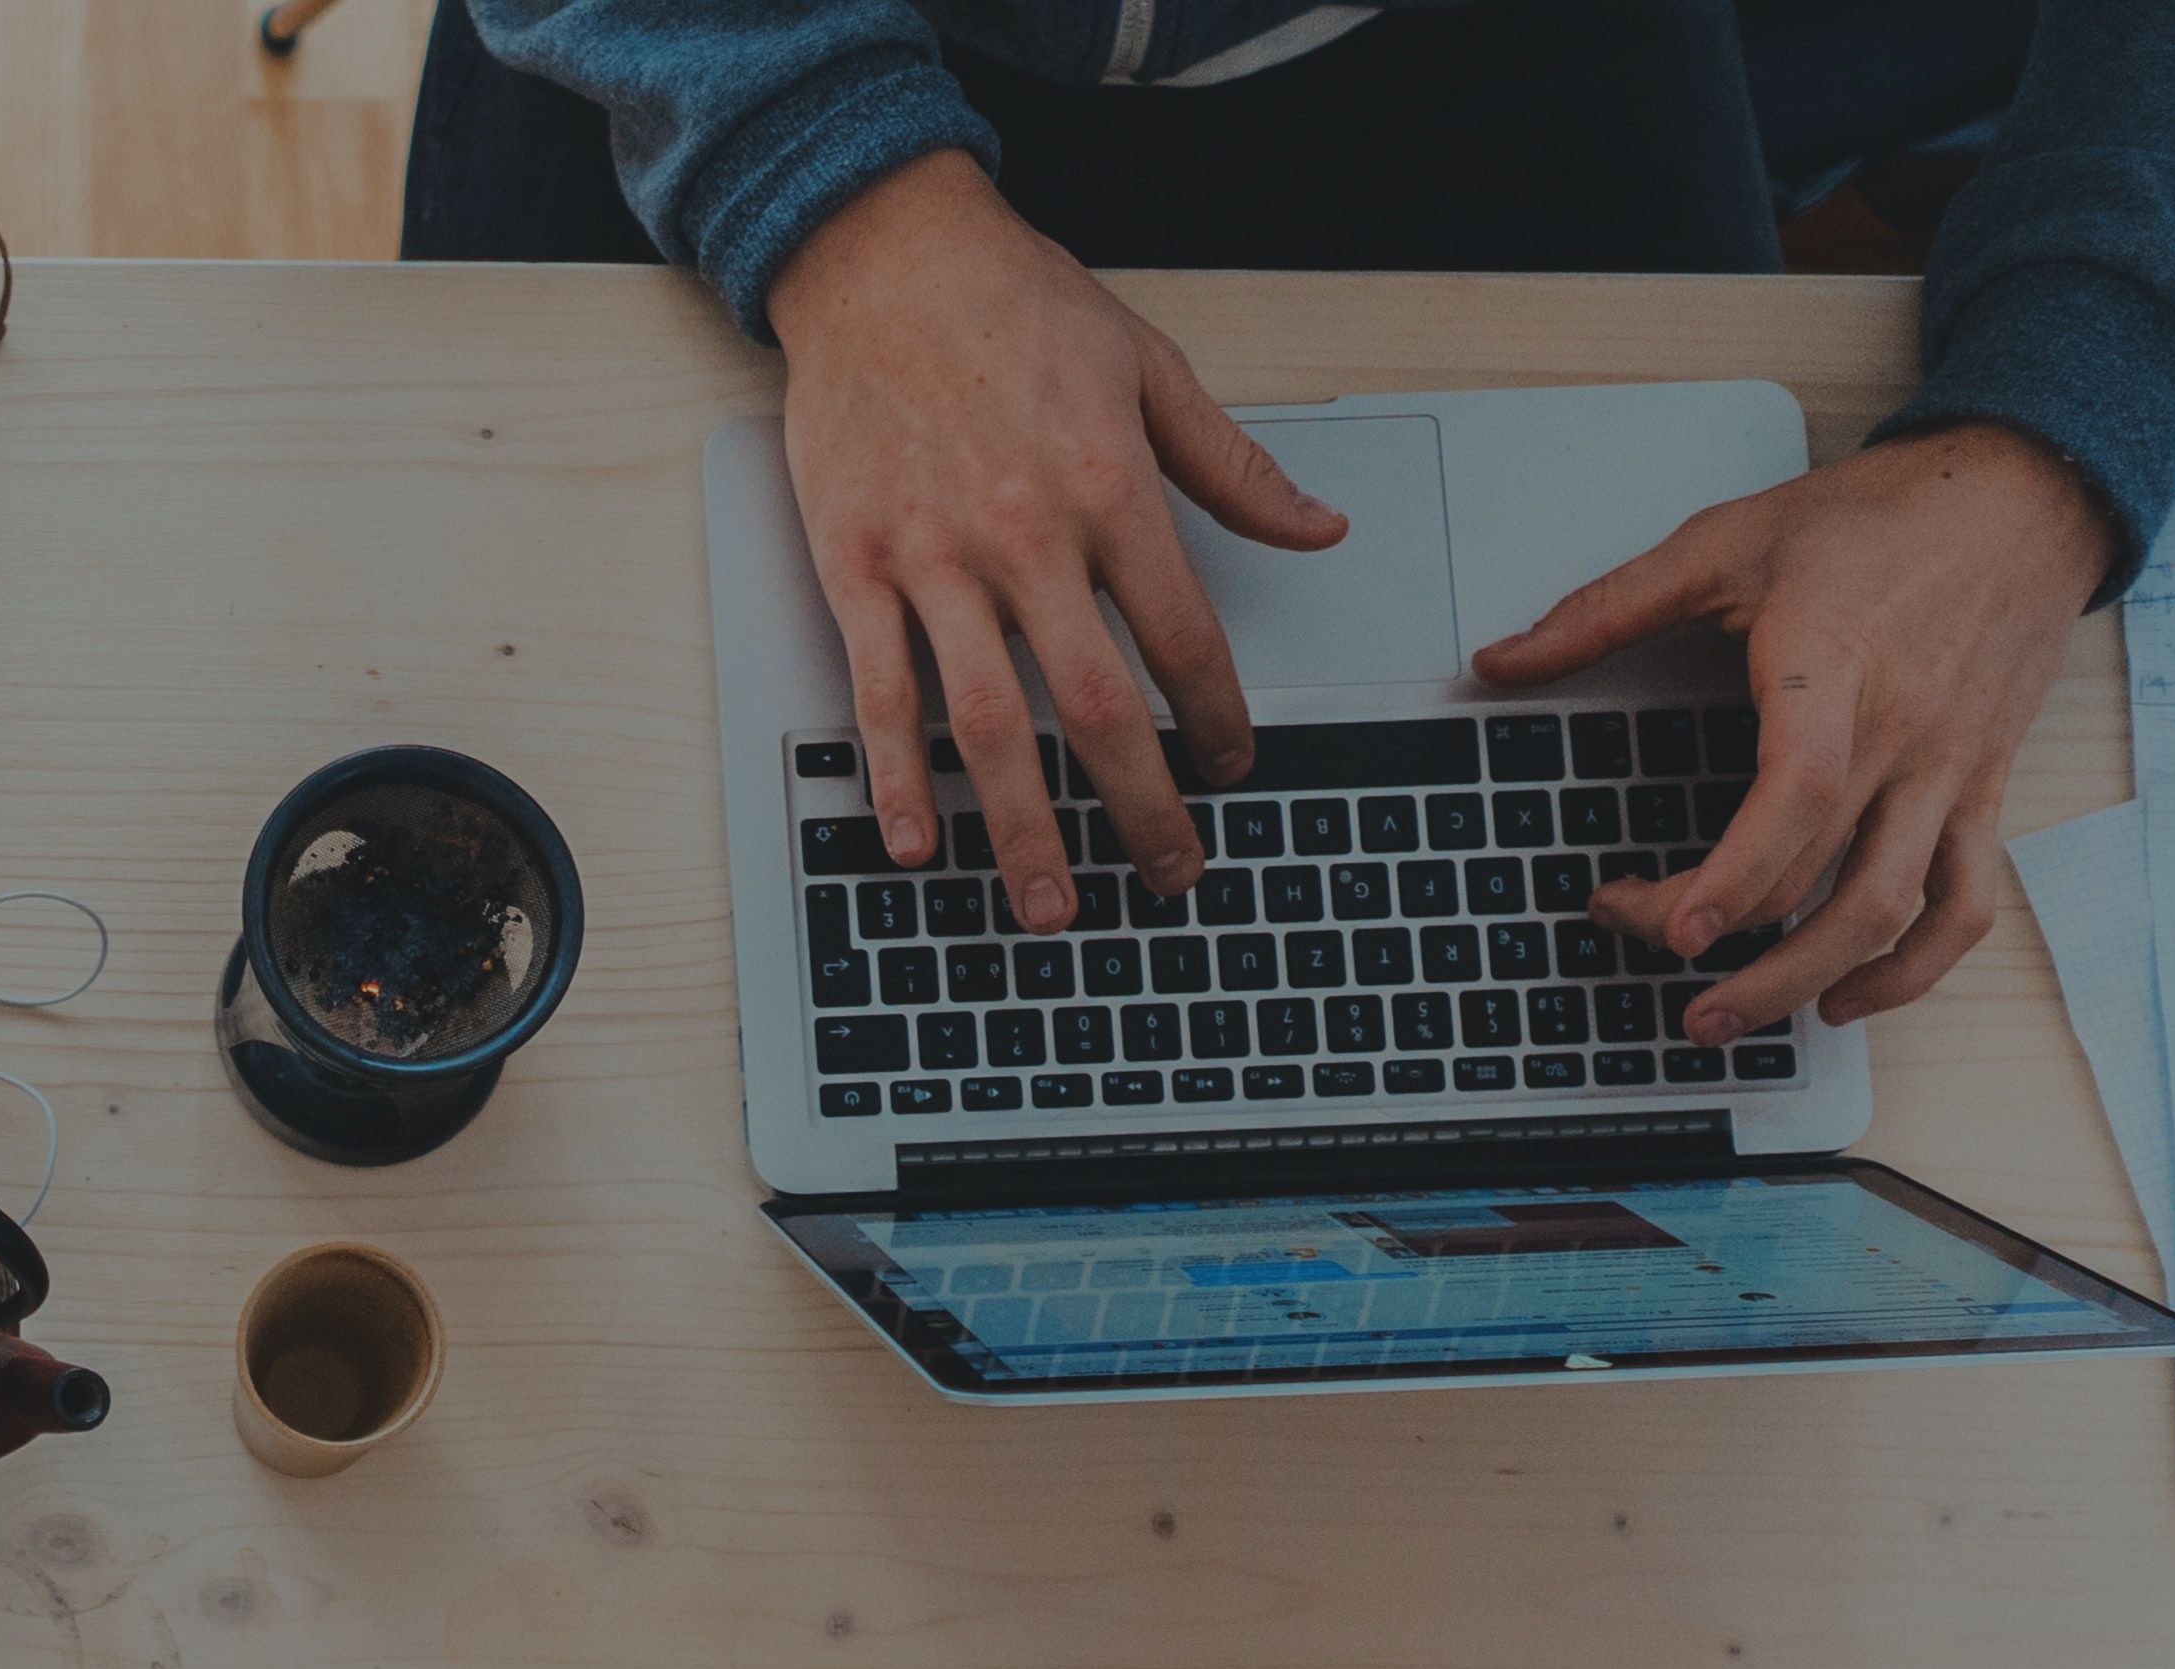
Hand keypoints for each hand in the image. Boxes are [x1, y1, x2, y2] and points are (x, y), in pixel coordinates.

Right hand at [766, 151, 1348, 933]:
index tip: (1233, 767)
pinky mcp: (855, 566)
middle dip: (1141, 806)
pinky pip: (880, 693)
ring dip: (1023, 827)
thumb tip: (1318, 531)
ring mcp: (932, 559)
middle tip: (1170, 872)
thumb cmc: (1015, 306)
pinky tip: (918, 843)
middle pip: (1098, 706)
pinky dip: (898, 777)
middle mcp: (1024, 536)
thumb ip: (1233, 467)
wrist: (885, 258)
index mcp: (1108, 489)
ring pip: (990, 723)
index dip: (1217, 716)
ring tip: (1051, 905)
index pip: (1183, 635)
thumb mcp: (1149, 367)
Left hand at [1475, 421, 2117, 1047]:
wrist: (2023, 493)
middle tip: (1639, 940)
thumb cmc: (1879, 517)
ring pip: (1893, 910)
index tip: (1670, 929)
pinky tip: (1845, 996)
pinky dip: (1913, 969)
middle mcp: (1903, 734)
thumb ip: (1607, 609)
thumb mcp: (1728, 540)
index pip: (1799, 795)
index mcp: (1835, 669)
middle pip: (1820, 875)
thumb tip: (1498, 661)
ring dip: (1807, 981)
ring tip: (1725, 1017)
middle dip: (1722, 935)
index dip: (1735, 876)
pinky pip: (1965, 903)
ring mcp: (1949, 771)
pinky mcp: (1982, 789)